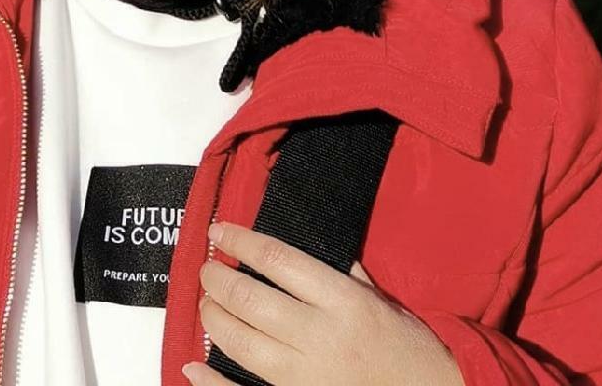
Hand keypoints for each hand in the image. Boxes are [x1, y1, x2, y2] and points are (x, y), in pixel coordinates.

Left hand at [181, 221, 463, 385]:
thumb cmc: (408, 344)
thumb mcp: (380, 297)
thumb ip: (343, 272)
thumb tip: (305, 246)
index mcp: (342, 300)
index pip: (278, 260)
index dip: (241, 242)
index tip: (219, 231)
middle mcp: (320, 336)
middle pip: (251, 300)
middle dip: (218, 281)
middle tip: (206, 268)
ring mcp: (307, 376)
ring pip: (242, 344)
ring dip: (214, 320)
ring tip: (206, 303)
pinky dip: (213, 382)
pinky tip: (193, 365)